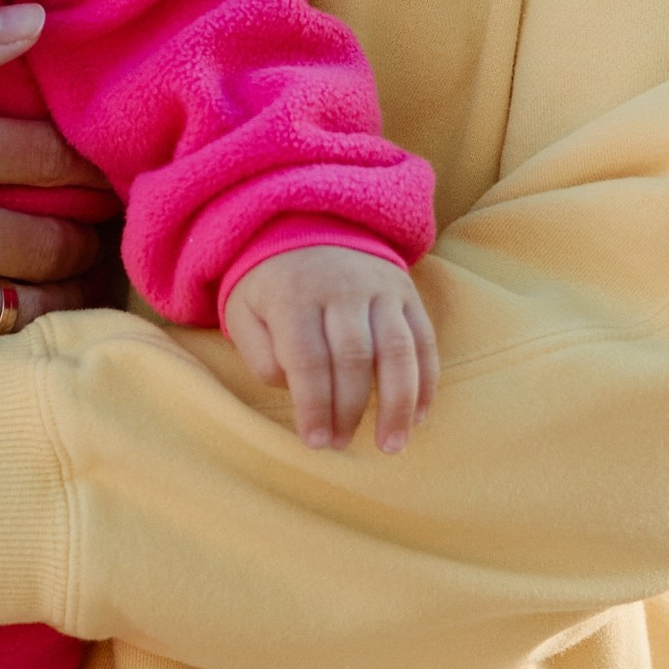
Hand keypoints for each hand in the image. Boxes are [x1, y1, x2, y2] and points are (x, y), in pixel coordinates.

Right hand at [0, 0, 114, 346]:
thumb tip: (38, 21)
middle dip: (97, 233)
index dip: (100, 161)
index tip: (115, 160)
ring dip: (63, 295)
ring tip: (79, 279)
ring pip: (24, 310)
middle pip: (60, 243)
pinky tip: (7, 318)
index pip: (60, 160)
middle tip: (110, 224)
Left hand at [223, 245, 438, 453]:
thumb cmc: (270, 285)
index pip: (308, 359)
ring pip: (397, 350)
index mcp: (294, 294)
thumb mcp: (243, 311)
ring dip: (397, 404)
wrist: (308, 224)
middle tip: (342, 444)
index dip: (314, 406)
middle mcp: (341, 288)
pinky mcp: (406, 293)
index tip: (315, 442)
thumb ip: (259, 355)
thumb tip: (295, 391)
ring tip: (391, 444)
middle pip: (354, 357)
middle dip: (350, 409)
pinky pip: (423, 340)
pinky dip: (425, 381)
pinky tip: (417, 415)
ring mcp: (379, 288)